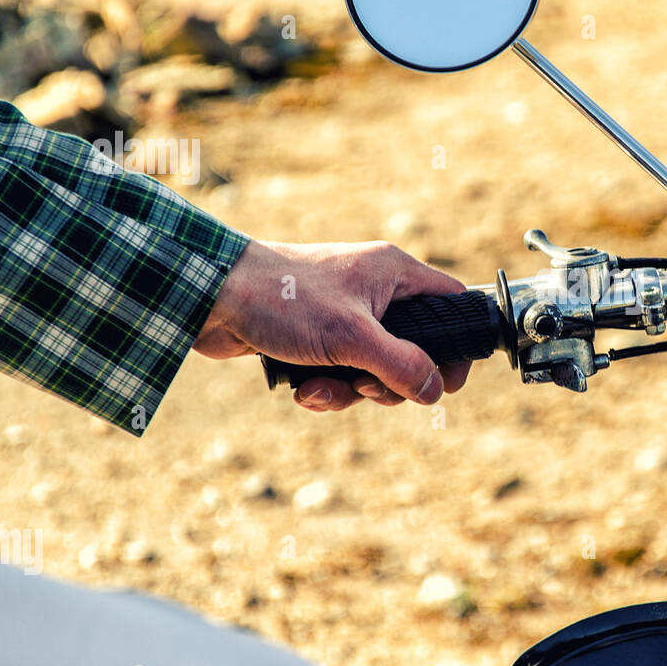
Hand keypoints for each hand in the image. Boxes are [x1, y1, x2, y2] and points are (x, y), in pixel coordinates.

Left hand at [194, 240, 470, 410]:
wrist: (209, 296)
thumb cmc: (283, 299)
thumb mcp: (353, 338)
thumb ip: (402, 365)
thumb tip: (435, 390)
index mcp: (393, 274)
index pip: (450, 303)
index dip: (457, 344)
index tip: (449, 381)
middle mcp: (374, 292)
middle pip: (413, 350)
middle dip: (389, 383)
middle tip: (369, 388)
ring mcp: (345, 316)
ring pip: (374, 370)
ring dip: (349, 391)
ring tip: (319, 389)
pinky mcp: (316, 338)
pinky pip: (341, 374)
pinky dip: (325, 388)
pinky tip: (302, 390)